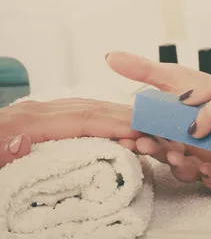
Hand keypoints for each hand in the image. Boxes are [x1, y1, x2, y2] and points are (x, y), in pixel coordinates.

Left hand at [0, 98, 140, 167]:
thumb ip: (1, 150)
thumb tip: (21, 141)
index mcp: (26, 121)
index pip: (80, 119)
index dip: (112, 123)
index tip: (138, 130)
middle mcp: (36, 110)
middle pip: (89, 108)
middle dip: (122, 114)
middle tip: (151, 125)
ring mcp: (37, 111)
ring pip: (84, 106)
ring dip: (113, 113)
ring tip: (138, 123)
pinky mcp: (36, 116)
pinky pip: (75, 110)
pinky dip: (98, 114)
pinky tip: (109, 121)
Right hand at [106, 52, 210, 189]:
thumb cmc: (209, 91)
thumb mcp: (175, 77)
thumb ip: (143, 70)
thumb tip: (110, 56)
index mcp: (166, 129)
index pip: (146, 136)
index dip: (136, 138)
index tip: (127, 136)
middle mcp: (180, 148)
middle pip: (162, 155)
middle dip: (154, 152)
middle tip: (148, 145)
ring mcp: (201, 161)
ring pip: (185, 171)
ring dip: (179, 166)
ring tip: (178, 155)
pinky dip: (210, 177)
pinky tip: (208, 168)